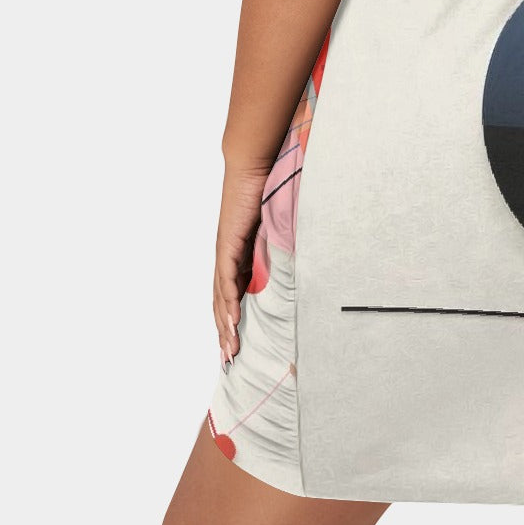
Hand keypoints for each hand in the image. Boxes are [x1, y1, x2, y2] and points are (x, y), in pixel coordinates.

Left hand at [213, 163, 269, 369]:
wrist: (253, 166)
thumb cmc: (266, 189)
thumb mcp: (276, 226)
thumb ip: (281, 245)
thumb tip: (301, 260)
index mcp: (239, 255)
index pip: (232, 294)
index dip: (232, 320)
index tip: (237, 343)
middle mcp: (228, 257)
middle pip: (222, 301)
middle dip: (225, 331)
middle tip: (230, 358)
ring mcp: (226, 251)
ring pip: (222, 296)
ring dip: (225, 324)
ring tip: (230, 348)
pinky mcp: (229, 243)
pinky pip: (228, 278)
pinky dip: (230, 301)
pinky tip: (232, 320)